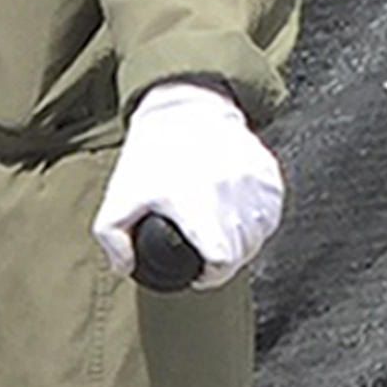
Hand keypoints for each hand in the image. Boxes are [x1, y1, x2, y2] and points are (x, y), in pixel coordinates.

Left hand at [92, 82, 283, 287]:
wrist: (182, 111)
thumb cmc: (151, 156)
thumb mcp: (118, 199)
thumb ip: (113, 239)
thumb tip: (125, 267)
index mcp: (195, 203)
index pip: (222, 259)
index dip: (211, 274)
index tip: (201, 273)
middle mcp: (230, 192)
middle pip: (243, 251)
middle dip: (225, 262)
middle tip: (206, 255)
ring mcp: (254, 182)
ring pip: (261, 234)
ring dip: (244, 242)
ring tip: (221, 235)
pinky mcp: (268, 173)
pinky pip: (273, 211)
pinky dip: (258, 220)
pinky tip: (237, 216)